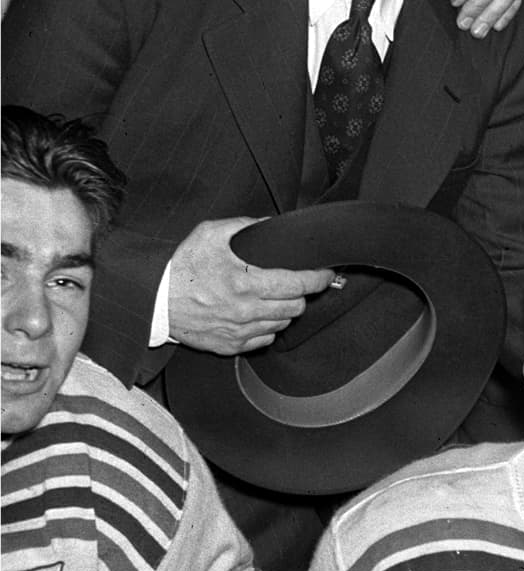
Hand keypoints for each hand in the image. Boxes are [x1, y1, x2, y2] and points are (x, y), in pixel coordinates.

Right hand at [168, 217, 332, 354]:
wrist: (151, 299)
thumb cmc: (180, 265)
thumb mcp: (210, 234)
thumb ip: (245, 226)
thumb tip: (271, 224)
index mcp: (246, 283)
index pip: (299, 284)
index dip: (319, 278)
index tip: (325, 273)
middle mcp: (246, 311)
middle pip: (296, 307)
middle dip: (302, 294)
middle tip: (298, 283)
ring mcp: (238, 331)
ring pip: (282, 324)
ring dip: (285, 311)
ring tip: (277, 297)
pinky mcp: (228, 345)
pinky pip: (263, 340)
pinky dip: (267, 328)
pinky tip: (260, 314)